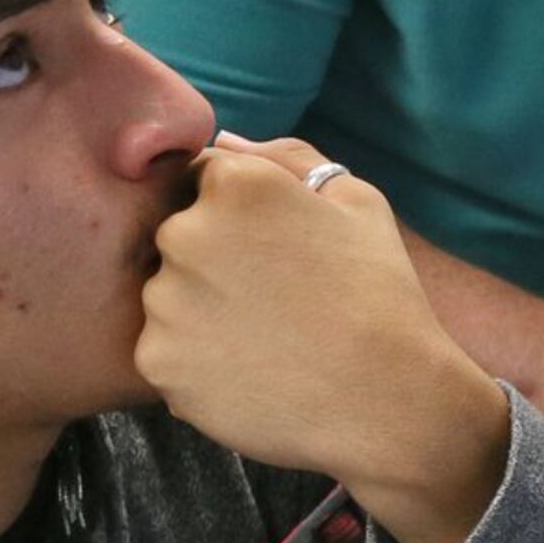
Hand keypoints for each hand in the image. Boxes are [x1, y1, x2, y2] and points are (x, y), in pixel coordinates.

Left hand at [139, 136, 507, 542]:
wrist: (385, 398)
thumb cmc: (380, 293)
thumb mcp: (358, 200)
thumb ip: (289, 158)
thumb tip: (228, 144)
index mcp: (235, 185)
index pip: (205, 178)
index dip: (240, 213)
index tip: (272, 248)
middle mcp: (186, 233)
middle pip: (180, 237)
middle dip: (214, 259)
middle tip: (273, 298)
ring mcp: (165, 302)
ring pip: (169, 296)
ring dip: (201, 311)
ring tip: (265, 339)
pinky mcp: (158, 362)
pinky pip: (167, 352)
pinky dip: (198, 362)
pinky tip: (250, 371)